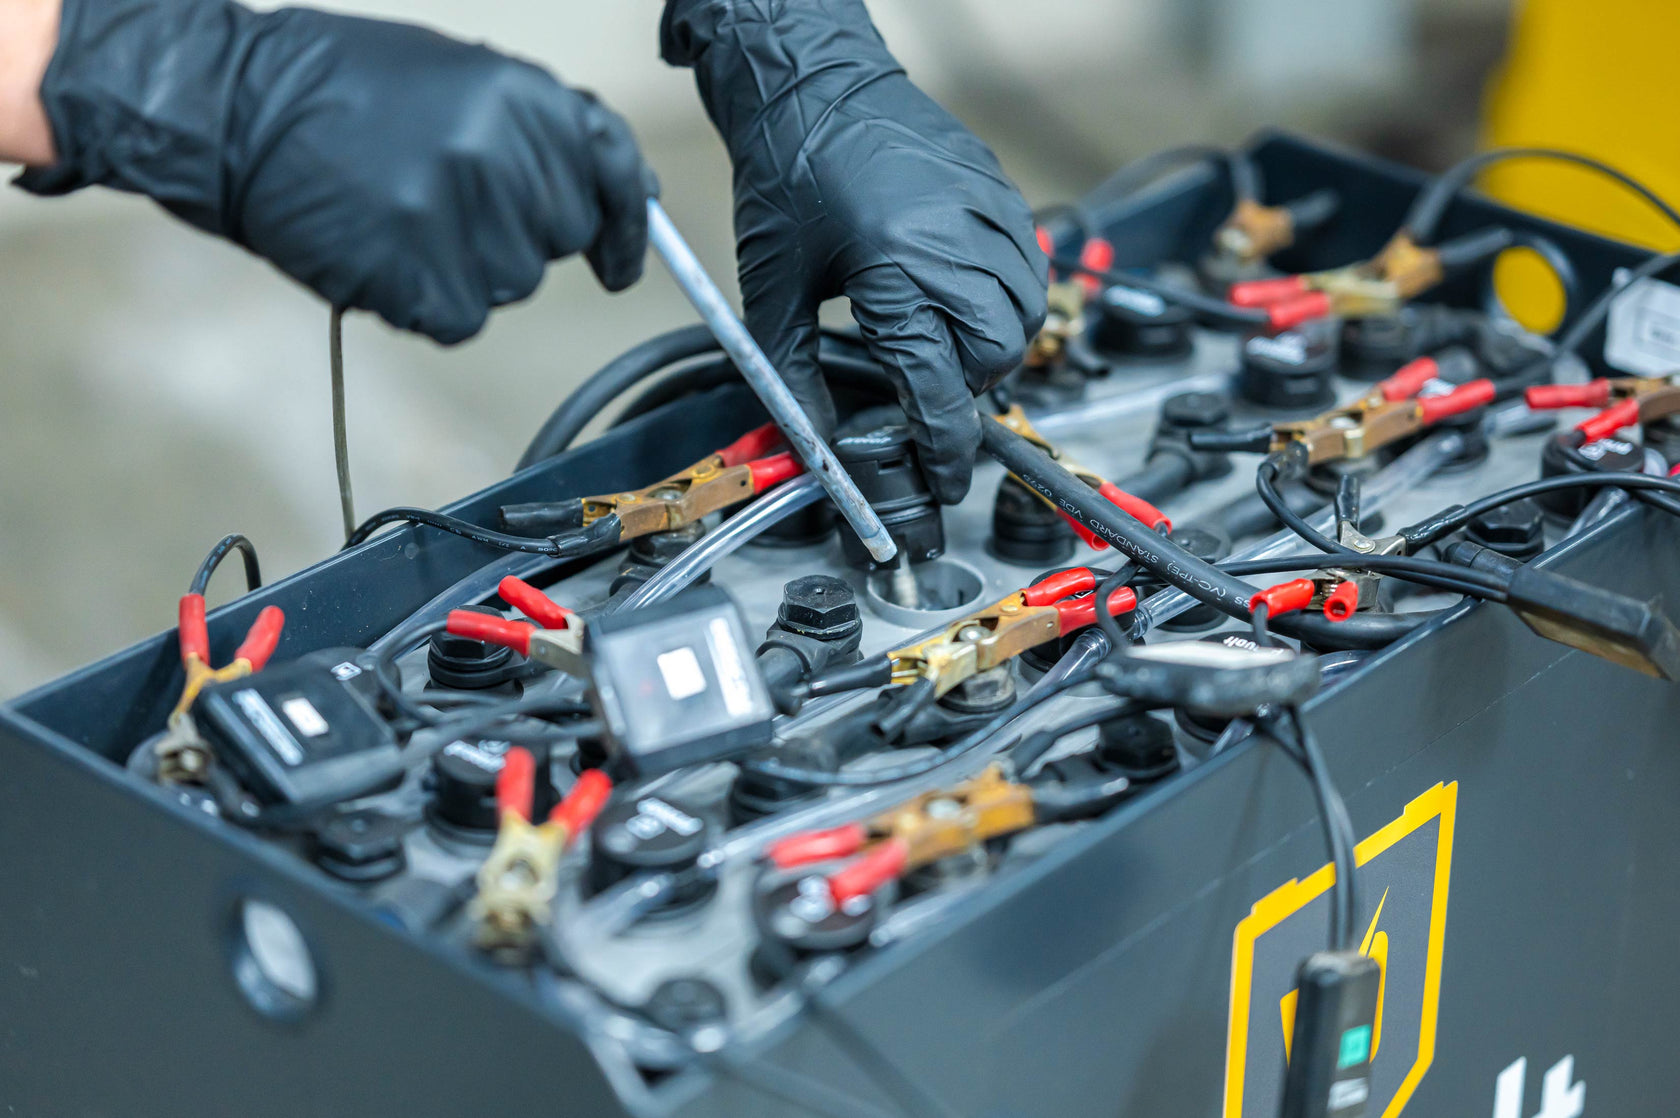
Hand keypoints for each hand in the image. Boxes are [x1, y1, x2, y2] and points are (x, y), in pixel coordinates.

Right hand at [20, 0, 653, 342]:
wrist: (234, 111)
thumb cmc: (342, 91)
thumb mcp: (460, 79)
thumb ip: (544, 134)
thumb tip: (631, 194)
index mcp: (527, 99)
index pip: (616, 173)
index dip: (628, 228)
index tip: (622, 265)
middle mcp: (509, 161)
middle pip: (558, 239)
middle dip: (514, 230)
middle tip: (438, 196)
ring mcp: (468, 224)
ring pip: (512, 284)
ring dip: (465, 266)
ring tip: (397, 212)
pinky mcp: (427, 282)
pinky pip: (460, 319)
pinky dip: (424, 301)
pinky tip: (380, 252)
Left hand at [665, 0, 1047, 504]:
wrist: (810, 85)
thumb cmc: (785, 176)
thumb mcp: (771, 291)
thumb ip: (793, 376)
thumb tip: (815, 444)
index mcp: (894, 271)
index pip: (941, 389)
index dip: (945, 448)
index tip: (946, 478)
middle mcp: (951, 241)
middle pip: (996, 355)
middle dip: (966, 385)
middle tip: (927, 382)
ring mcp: (984, 210)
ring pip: (1025, 312)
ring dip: (993, 343)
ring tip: (945, 337)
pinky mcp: (997, 187)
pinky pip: (1030, 262)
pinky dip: (1008, 293)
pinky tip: (965, 292)